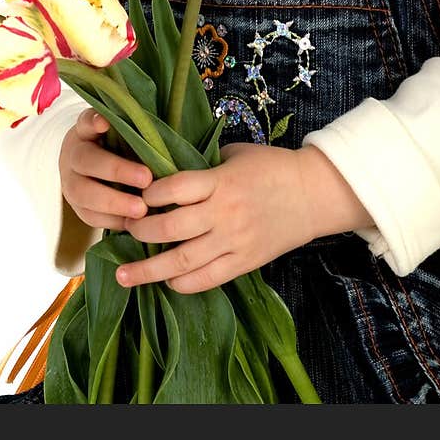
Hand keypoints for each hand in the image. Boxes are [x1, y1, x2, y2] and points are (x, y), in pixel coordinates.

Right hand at [59, 108, 152, 230]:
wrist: (95, 171)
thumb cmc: (118, 147)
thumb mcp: (121, 133)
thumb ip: (130, 129)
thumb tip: (146, 130)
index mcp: (84, 132)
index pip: (85, 122)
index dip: (93, 122)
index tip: (104, 123)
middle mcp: (72, 156)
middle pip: (86, 160)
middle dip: (116, 171)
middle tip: (146, 178)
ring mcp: (70, 183)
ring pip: (83, 194)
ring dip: (114, 203)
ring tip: (141, 210)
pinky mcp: (78, 208)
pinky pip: (90, 217)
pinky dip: (112, 221)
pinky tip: (134, 222)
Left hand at [115, 141, 373, 292]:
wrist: (314, 194)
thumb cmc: (272, 167)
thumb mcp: (234, 155)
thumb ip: (203, 165)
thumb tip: (167, 168)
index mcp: (219, 181)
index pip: (173, 189)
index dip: (148, 194)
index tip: (135, 194)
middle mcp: (224, 214)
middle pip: (171, 229)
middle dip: (141, 231)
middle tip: (126, 229)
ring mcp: (235, 242)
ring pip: (184, 261)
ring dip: (150, 270)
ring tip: (124, 275)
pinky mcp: (246, 262)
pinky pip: (209, 279)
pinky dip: (184, 284)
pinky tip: (166, 283)